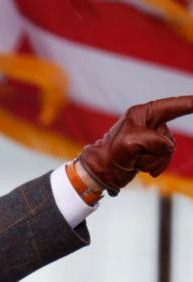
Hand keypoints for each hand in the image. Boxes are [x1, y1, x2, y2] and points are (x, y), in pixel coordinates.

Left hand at [78, 95, 192, 195]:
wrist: (103, 172)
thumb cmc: (111, 153)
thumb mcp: (131, 142)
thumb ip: (154, 141)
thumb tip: (167, 148)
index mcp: (143, 114)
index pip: (172, 106)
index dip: (189, 104)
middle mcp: (149, 124)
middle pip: (169, 139)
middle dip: (154, 152)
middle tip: (135, 154)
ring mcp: (151, 138)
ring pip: (168, 152)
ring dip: (152, 161)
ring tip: (136, 161)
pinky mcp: (152, 152)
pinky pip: (164, 160)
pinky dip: (154, 167)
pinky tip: (140, 167)